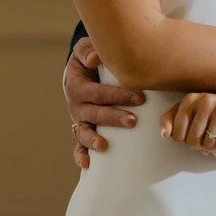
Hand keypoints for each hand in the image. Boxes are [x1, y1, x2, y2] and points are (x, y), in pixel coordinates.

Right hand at [65, 36, 145, 169]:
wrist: (82, 71)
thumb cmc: (90, 60)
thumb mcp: (86, 51)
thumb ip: (90, 51)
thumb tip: (96, 57)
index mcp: (77, 86)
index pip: (96, 92)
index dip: (117, 96)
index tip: (139, 97)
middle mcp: (76, 106)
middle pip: (93, 114)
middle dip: (112, 118)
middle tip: (133, 121)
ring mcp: (79, 120)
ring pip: (83, 132)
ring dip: (93, 140)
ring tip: (105, 146)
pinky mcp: (83, 130)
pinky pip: (78, 146)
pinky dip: (80, 155)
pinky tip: (87, 164)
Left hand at [159, 92, 215, 154]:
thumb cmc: (209, 115)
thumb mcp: (187, 113)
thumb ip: (169, 121)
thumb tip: (164, 134)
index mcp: (190, 100)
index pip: (177, 134)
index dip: (184, 142)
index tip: (192, 136)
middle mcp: (205, 100)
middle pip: (192, 141)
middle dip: (199, 147)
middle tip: (207, 140)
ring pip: (208, 145)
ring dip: (213, 149)